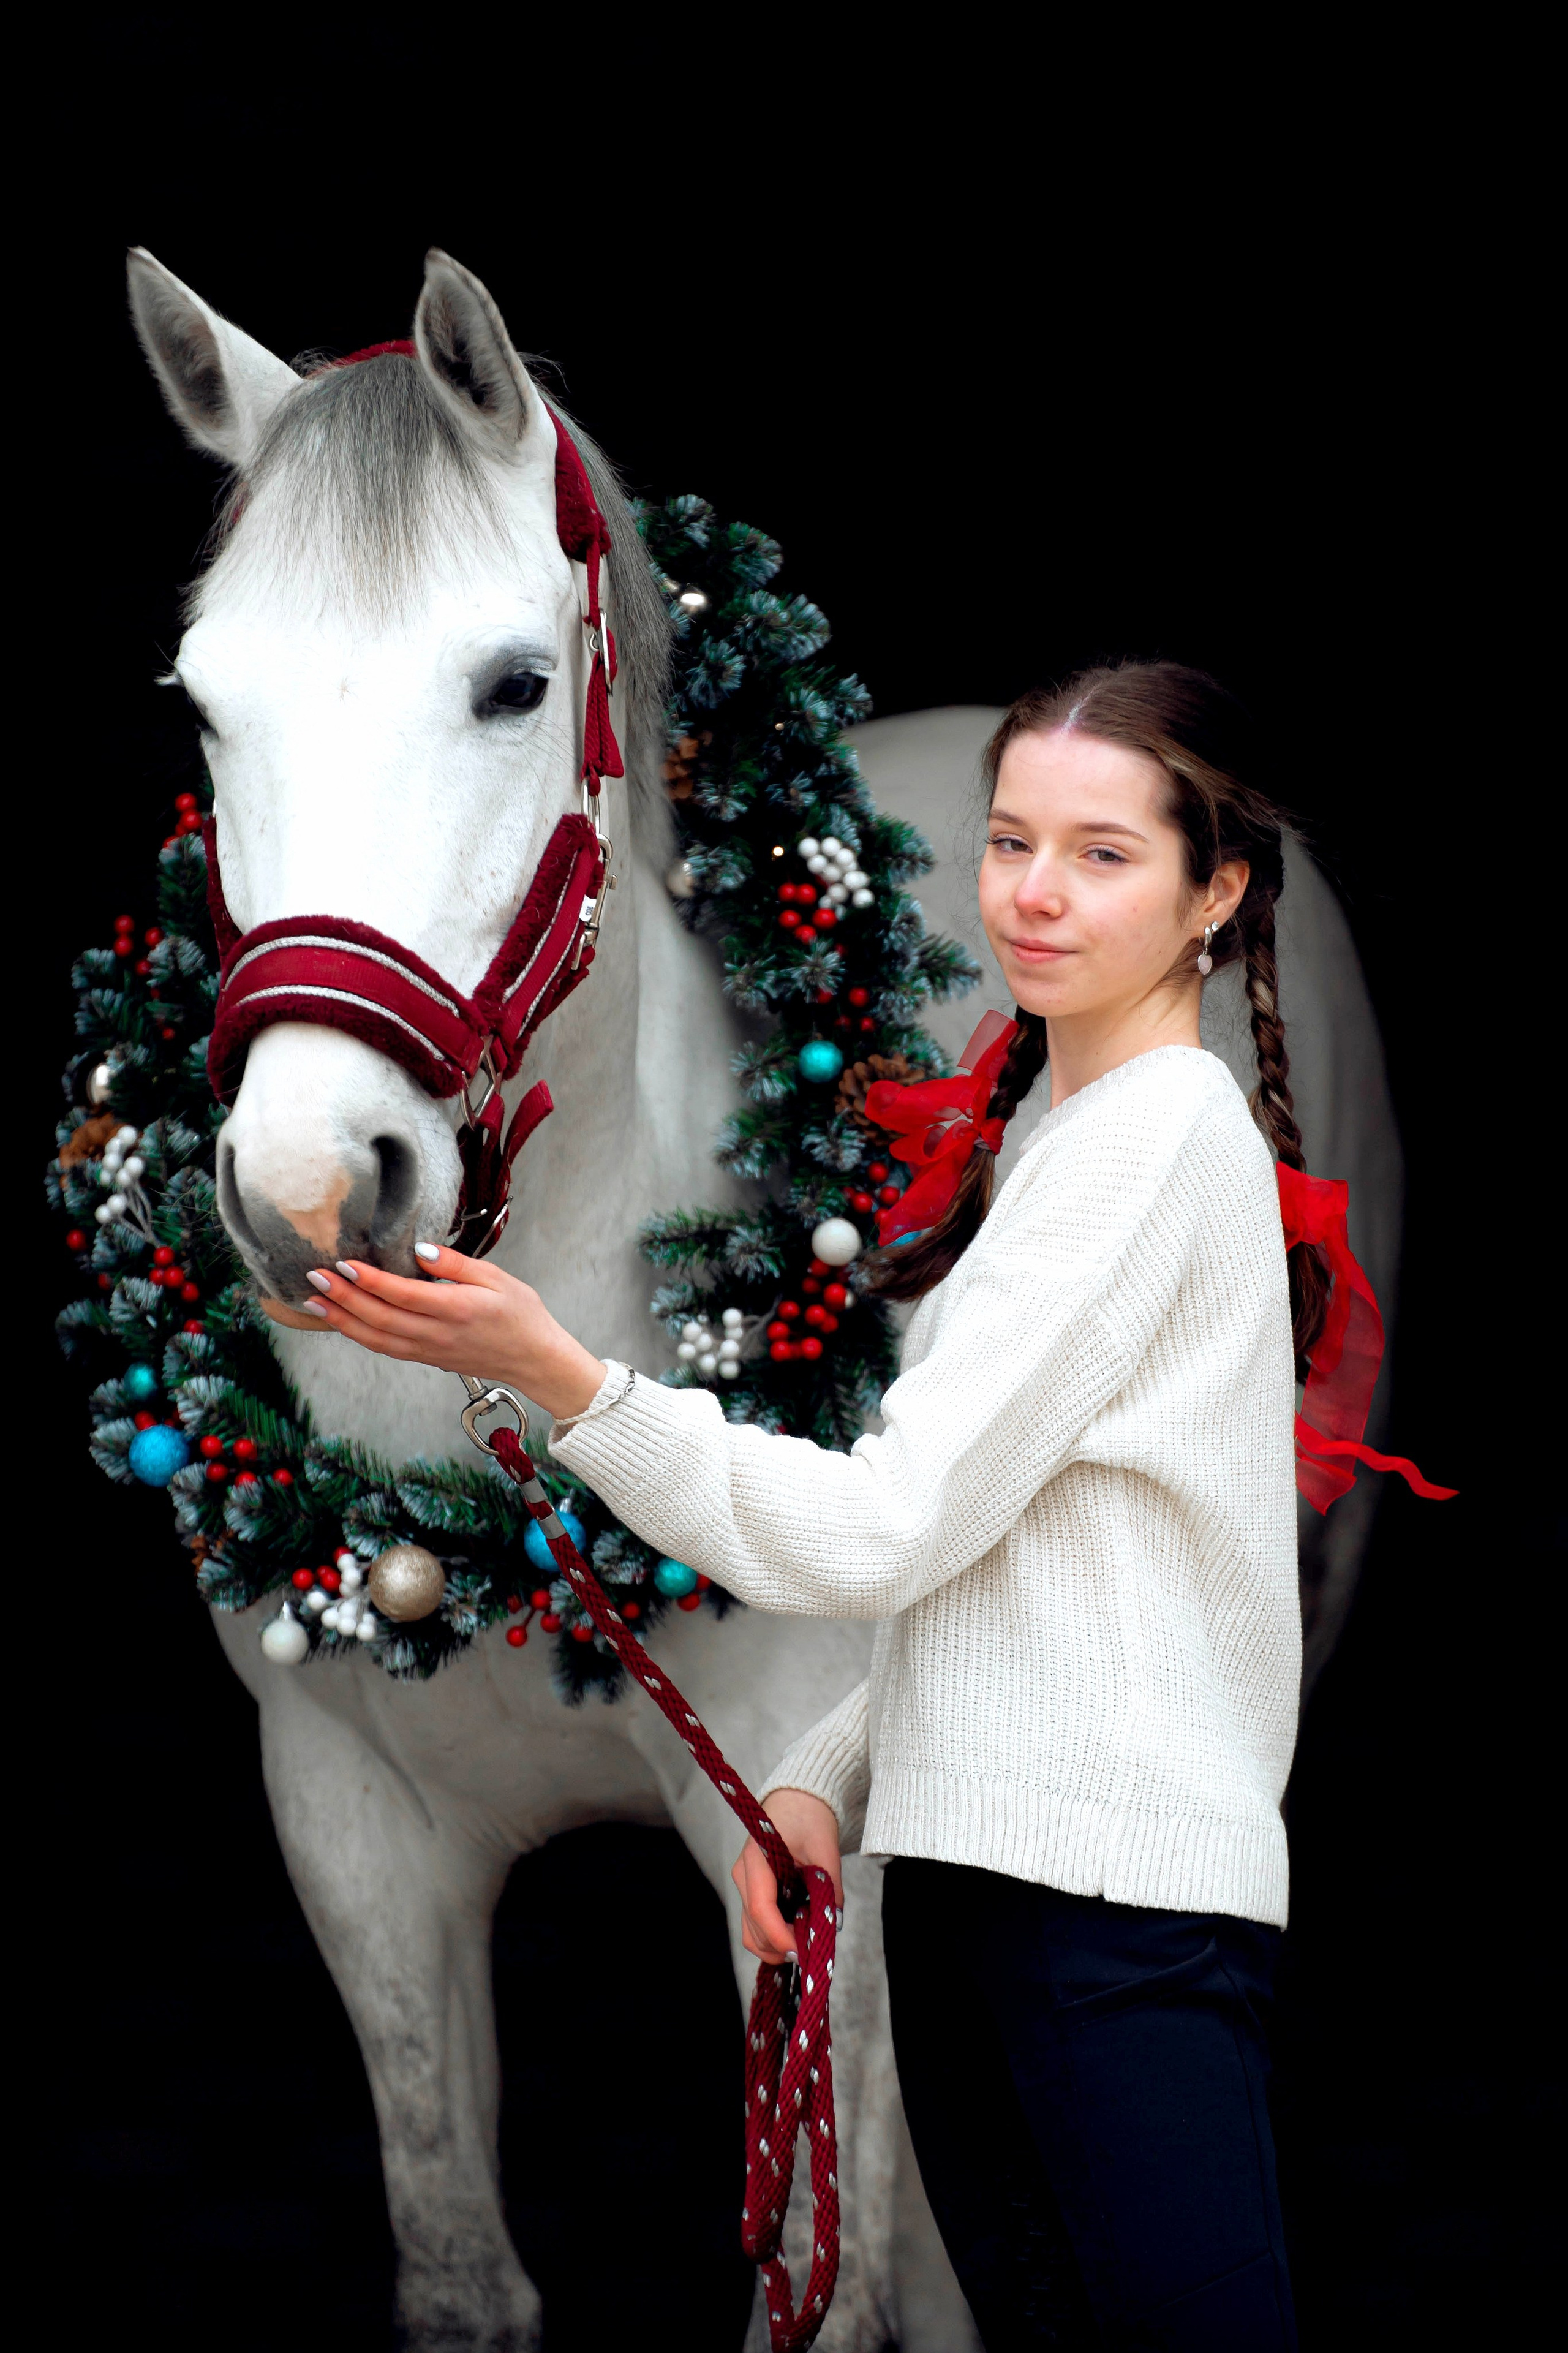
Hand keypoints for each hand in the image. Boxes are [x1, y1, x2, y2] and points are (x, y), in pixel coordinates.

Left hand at [298, 1245, 607, 1421]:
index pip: (402, 1294)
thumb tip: (421, 1251)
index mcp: (456, 1310)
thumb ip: (457, 1264)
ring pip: (375, 1337)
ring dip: (341, 1319)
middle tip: (313, 1276)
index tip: (343, 1262)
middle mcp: (436, 1334)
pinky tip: (341, 1321)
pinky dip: (357, 1335)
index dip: (369, 1280)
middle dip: (342, 1297)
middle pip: (379, 1317)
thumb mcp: (498, 1279)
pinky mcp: (425, 1358)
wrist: (534, 1360)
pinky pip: (384, 1348)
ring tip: (311, 1302)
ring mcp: (428, 1350)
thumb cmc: (520, 1314)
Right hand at [732, 1789, 842, 1964]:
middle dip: (781, 1947)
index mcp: (757, 1859)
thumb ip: (830, 1886)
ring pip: (750, 1933)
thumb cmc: (809, 1817)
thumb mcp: (825, 1848)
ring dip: (776, 1947)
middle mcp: (743, 1875)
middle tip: (813, 1950)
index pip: (761, 1908)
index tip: (804, 1952)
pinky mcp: (750, 1891)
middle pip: (753, 1928)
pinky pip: (754, 1925)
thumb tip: (834, 1924)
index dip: (780, 1936)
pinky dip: (773, 1938)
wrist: (796, 1800)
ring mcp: (743, 1884)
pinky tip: (796, 1935)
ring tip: (806, 1943)